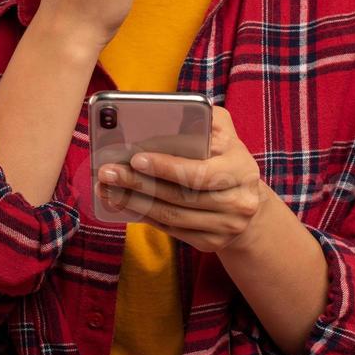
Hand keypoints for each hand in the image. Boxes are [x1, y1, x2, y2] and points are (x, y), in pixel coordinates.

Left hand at [95, 104, 268, 252]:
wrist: (247, 201)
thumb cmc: (225, 156)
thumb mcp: (224, 132)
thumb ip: (203, 117)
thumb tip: (169, 111)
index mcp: (242, 169)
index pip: (201, 172)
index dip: (166, 167)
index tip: (136, 159)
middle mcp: (239, 202)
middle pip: (180, 197)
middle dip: (139, 184)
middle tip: (107, 172)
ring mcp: (226, 227)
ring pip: (171, 216)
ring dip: (134, 202)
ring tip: (107, 187)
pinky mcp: (210, 243)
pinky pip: (170, 230)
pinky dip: (143, 216)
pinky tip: (122, 202)